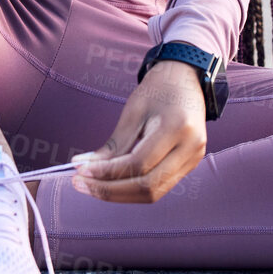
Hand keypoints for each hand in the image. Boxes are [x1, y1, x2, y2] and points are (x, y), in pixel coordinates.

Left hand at [71, 60, 206, 202]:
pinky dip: (132, 189)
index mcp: (177, 128)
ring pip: (153, 194)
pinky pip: (159, 187)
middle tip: (80, 184)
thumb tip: (82, 167)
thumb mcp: (132, 111)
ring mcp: (193, 160)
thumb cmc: (158, 89)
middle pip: (147, 187)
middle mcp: (190, 148)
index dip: (106, 172)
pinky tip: (111, 183)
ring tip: (91, 187)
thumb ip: (112, 145)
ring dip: (119, 195)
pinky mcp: (189, 166)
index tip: (80, 171)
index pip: (138, 164)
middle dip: (110, 190)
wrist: (186, 79)